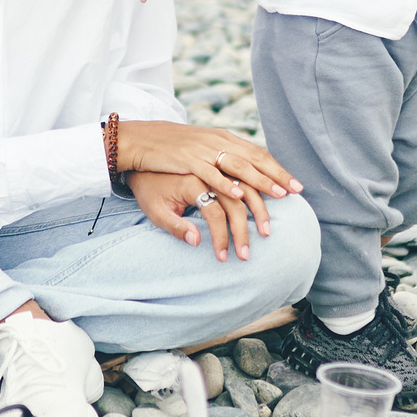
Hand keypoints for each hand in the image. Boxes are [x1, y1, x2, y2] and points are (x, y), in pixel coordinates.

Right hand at [117, 119, 301, 258]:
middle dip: (278, 176)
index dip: (278, 169)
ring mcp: (204, 150)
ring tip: (278, 195)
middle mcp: (218, 142)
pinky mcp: (187, 160)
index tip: (296, 185)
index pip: (258, 153)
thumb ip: (222, 160)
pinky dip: (226, 183)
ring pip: (239, 166)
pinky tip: (240, 194)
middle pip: (255, 159)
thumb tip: (243, 176)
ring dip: (260, 182)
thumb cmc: (170, 150)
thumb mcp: (201, 150)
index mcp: (223, 138)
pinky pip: (211, 173)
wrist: (141, 139)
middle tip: (296, 192)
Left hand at [129, 171, 267, 261]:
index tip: (225, 257)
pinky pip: (246, 169)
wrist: (143, 158)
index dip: (221, 236)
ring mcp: (217, 162)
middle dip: (251, 222)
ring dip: (265, 200)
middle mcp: (208, 170)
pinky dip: (261, 181)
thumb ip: (176, 227)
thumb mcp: (155, 212)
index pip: (214, 212)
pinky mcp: (221, 159)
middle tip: (260, 243)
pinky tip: (274, 194)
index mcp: (192, 181)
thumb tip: (197, 241)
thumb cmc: (150, 190)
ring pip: (248, 180)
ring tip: (271, 224)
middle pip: (238, 197)